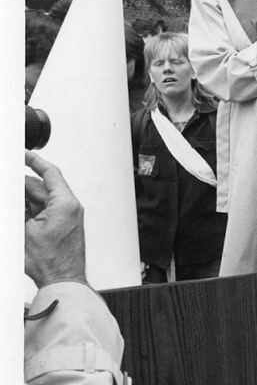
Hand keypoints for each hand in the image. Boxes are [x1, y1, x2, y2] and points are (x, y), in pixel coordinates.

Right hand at [25, 151, 86, 288]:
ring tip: (14, 206)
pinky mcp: (60, 226)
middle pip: (39, 187)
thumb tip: (13, 197)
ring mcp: (65, 217)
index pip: (49, 173)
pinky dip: (27, 210)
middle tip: (9, 186)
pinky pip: (41, 211)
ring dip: (22, 200)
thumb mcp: (23, 230)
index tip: (22, 154)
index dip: (34, 160)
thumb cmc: (51, 262)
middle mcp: (68, 207)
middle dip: (19, 186)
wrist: (62, 281)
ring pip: (38, 200)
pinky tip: (17, 214)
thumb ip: (16, 209)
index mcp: (65, 203)